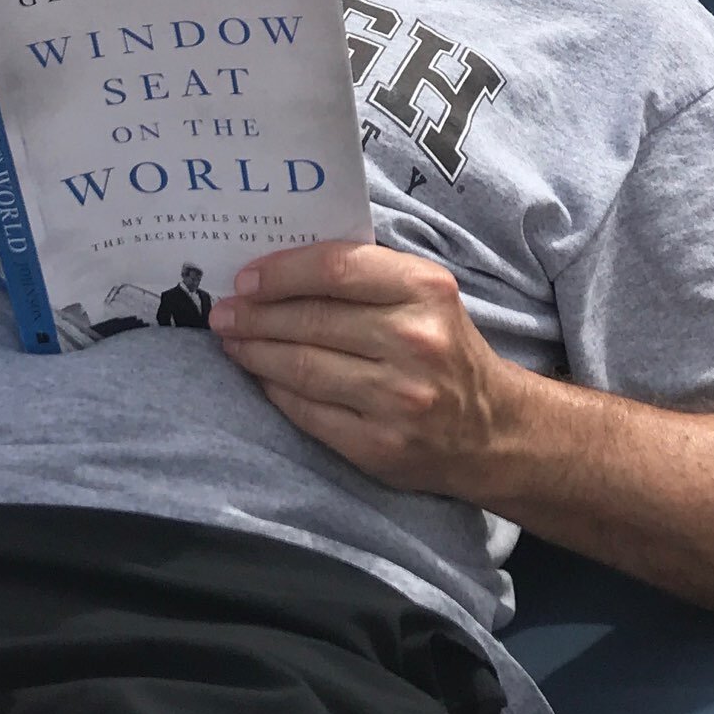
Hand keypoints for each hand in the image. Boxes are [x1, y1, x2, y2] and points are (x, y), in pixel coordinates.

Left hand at [210, 242, 525, 495]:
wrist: (490, 431)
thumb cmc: (445, 350)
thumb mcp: (425, 297)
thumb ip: (368, 277)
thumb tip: (280, 268)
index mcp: (426, 290)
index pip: (335, 269)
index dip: (281, 272)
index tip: (245, 279)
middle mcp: (415, 341)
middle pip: (310, 319)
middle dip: (254, 315)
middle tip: (223, 312)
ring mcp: (397, 397)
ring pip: (301, 366)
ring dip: (254, 352)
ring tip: (232, 341)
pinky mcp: (379, 444)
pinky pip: (306, 411)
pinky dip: (274, 390)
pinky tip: (261, 376)